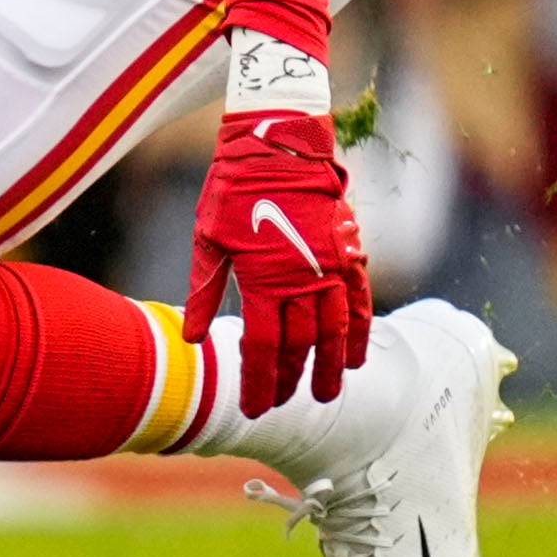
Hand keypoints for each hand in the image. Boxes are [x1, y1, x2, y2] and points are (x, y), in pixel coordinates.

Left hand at [186, 67, 369, 416]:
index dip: (260, 381)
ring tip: (324, 396)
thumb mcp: (208, 238)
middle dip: (289, 380)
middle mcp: (303, 281)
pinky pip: (361, 305)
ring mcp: (332, 270)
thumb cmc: (234, 190)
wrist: (279, 149)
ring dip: (329, 368)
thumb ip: (205, 292)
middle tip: (282, 404)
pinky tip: (354, 359)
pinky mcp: (352, 256)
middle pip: (300, 346)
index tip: (256, 407)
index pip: (264, 346)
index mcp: (263, 279)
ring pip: (335, 333)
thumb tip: (195, 339)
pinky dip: (360, 335)